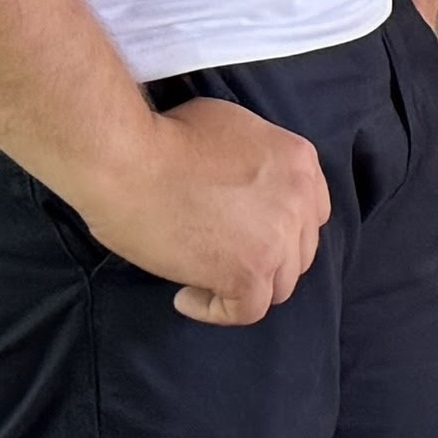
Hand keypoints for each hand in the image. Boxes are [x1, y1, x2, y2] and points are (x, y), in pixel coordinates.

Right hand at [75, 97, 331, 324]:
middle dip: (264, 258)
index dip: (279, 228)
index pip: (310, 213)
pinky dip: (217, 310)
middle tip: (222, 257)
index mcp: (299, 161)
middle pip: (298, 251)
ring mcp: (278, 239)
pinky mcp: (248, 272)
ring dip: (245, 285)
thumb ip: (255, 160)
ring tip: (203, 277)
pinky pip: (248, 310)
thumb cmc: (163, 136)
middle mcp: (300, 200)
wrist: (127, 160)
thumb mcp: (230, 127)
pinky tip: (187, 296)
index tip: (245, 232)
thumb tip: (245, 186)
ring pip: (280, 285)